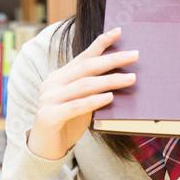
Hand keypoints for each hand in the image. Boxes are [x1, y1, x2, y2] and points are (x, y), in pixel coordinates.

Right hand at [28, 27, 137, 159]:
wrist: (44, 148)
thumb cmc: (68, 122)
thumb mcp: (82, 101)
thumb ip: (94, 88)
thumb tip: (124, 76)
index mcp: (60, 76)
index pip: (83, 56)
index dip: (101, 43)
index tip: (119, 31)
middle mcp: (52, 84)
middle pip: (87, 68)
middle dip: (113, 60)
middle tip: (135, 55)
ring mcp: (48, 99)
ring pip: (84, 86)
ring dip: (110, 81)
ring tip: (132, 79)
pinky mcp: (48, 116)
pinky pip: (75, 106)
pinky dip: (94, 101)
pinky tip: (110, 97)